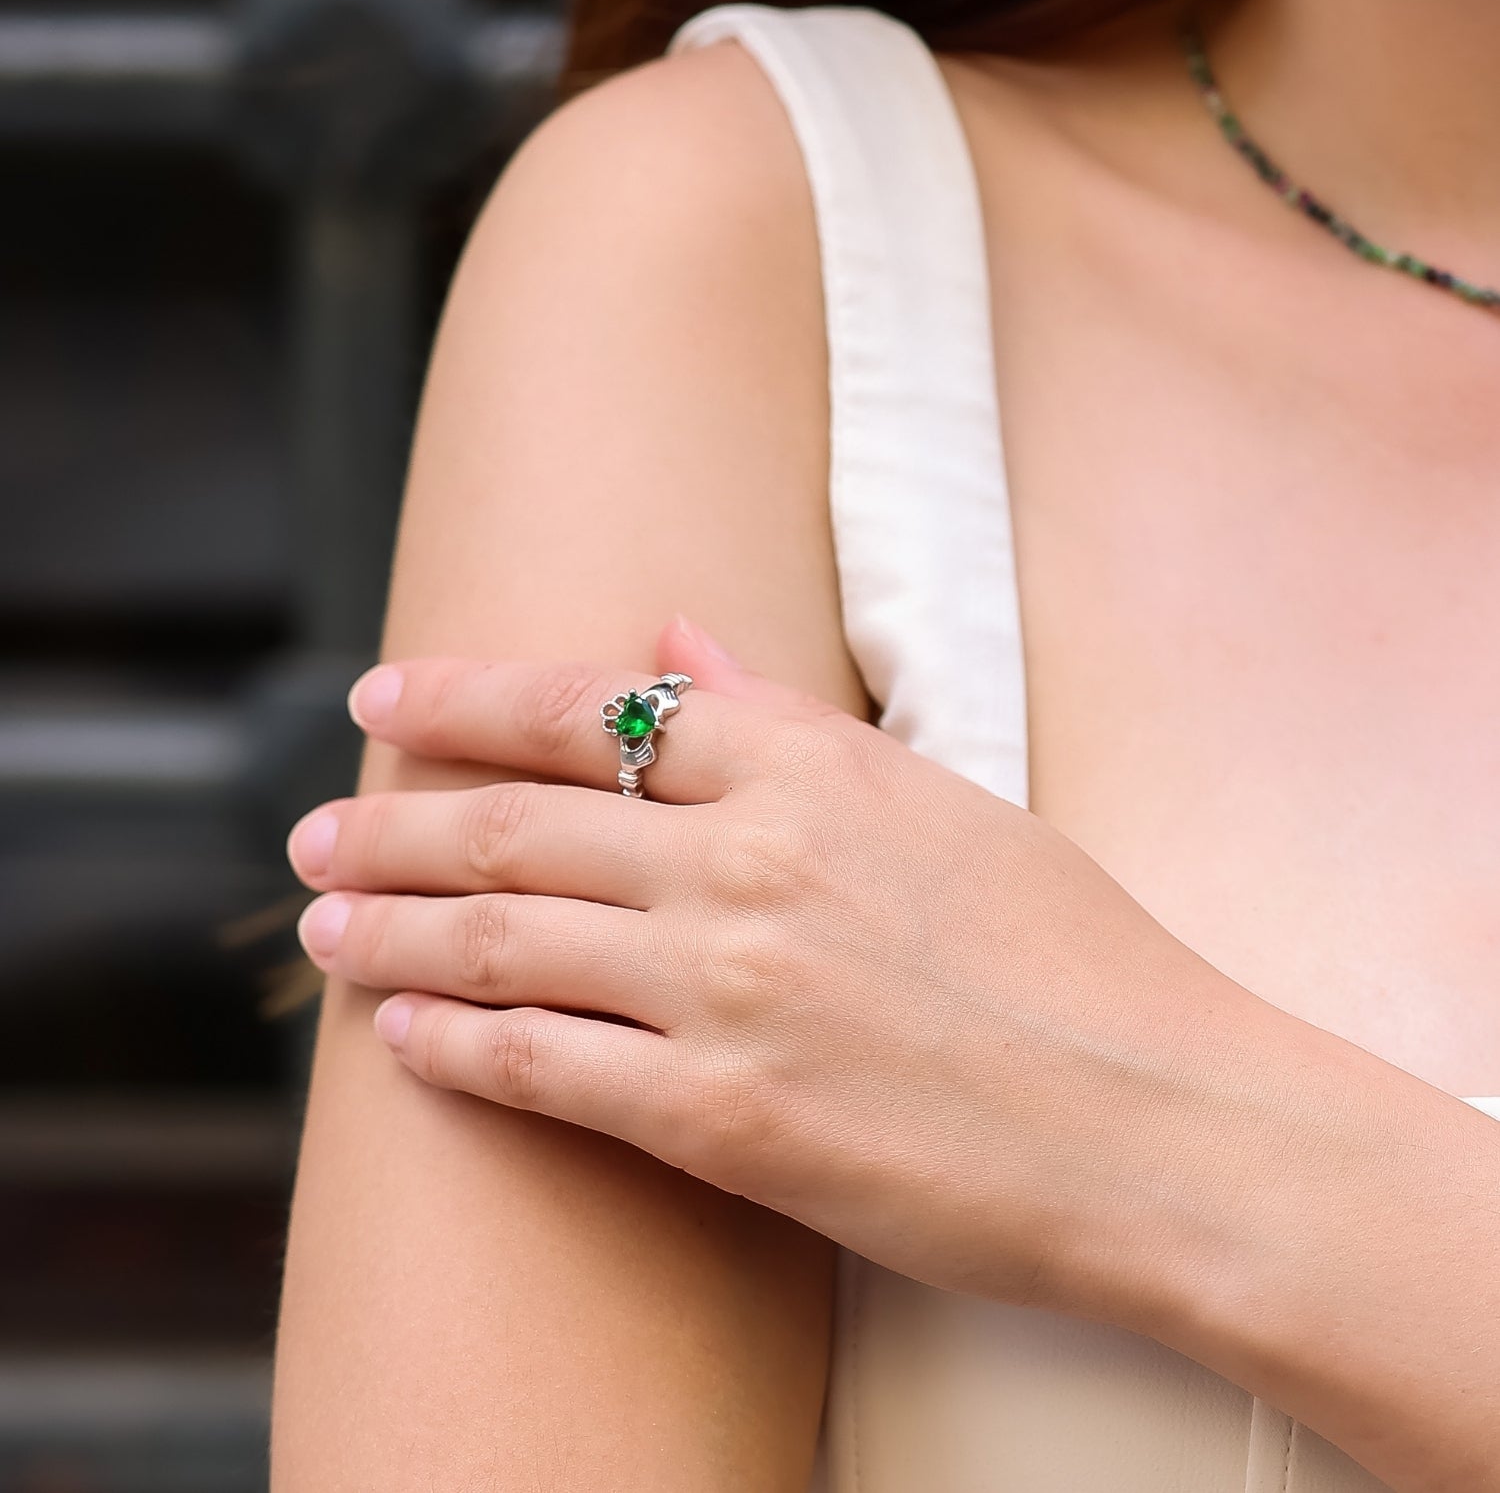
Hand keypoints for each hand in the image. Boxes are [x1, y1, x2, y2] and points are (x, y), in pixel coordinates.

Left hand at [287, 617, 1283, 1323]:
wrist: (1157, 1120)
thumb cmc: (1073, 956)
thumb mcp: (941, 799)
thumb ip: (789, 720)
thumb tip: (676, 637)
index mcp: (808, 767)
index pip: (593, 705)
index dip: (467, 694)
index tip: (385, 694)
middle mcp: (747, 863)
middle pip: (514, 821)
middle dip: (392, 818)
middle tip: (313, 827)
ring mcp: (725, 989)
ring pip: (501, 937)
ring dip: (391, 926)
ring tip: (321, 919)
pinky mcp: (722, 1117)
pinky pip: (545, 1066)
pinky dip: (456, 1042)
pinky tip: (400, 1032)